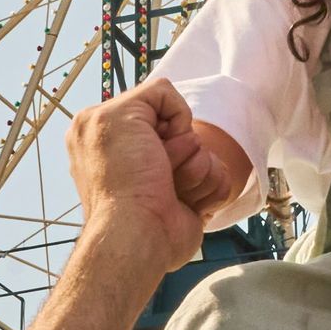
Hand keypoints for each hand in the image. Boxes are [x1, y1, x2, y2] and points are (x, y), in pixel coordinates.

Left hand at [66, 80, 211, 277]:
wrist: (141, 234)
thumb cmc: (125, 179)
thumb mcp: (119, 116)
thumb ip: (149, 94)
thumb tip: (176, 117)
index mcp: (110, 131)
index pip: (161, 102)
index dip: (164, 118)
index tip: (149, 139)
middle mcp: (137, 153)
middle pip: (186, 129)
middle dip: (181, 145)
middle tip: (159, 167)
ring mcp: (165, 177)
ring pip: (206, 153)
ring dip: (195, 169)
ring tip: (172, 189)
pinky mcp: (190, 198)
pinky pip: (220, 178)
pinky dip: (207, 189)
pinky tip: (186, 203)